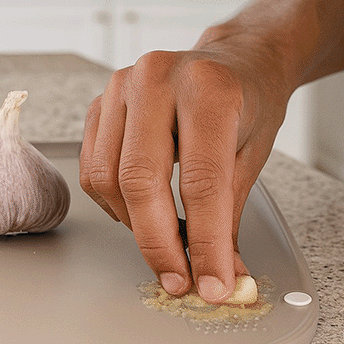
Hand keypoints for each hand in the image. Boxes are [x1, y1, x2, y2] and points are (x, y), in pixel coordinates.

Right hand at [79, 34, 291, 302]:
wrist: (235, 60)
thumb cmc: (247, 103)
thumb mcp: (251, 157)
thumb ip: (229, 220)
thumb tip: (222, 277)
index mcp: (208, 90)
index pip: (200, 183)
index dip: (204, 244)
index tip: (212, 283)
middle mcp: (157, 79)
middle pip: (141, 182)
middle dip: (159, 244)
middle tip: (179, 280)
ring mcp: (121, 87)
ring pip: (107, 179)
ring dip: (134, 225)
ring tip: (166, 239)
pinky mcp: (100, 102)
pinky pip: (92, 169)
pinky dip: (115, 203)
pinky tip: (142, 209)